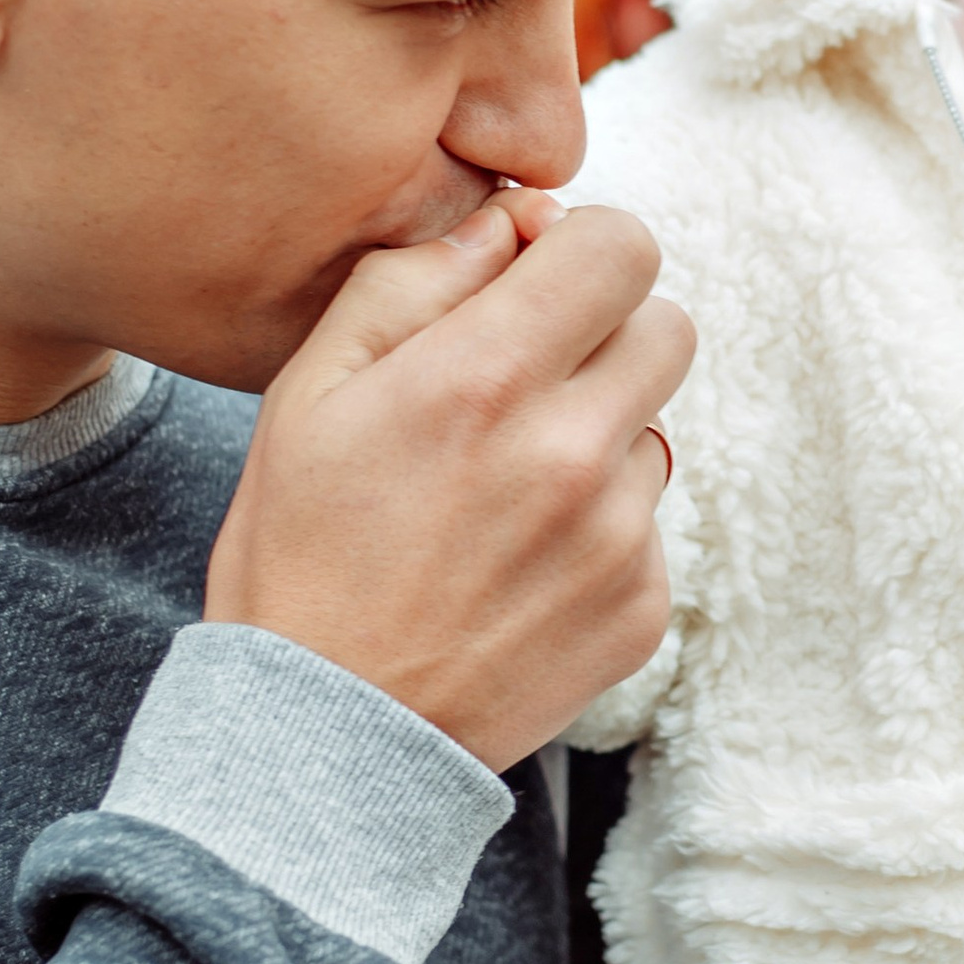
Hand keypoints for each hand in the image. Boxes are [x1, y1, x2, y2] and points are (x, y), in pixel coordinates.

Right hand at [206, 191, 693, 767]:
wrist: (323, 735)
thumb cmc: (298, 556)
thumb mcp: (306, 396)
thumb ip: (407, 285)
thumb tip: (504, 227)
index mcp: (485, 380)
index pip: (622, 248)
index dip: (580, 253)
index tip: (537, 285)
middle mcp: (570, 454)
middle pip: (665, 328)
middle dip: (602, 335)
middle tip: (523, 384)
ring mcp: (617, 539)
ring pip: (655, 429)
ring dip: (598, 439)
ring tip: (501, 494)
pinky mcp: (640, 608)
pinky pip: (650, 525)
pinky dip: (598, 531)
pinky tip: (514, 565)